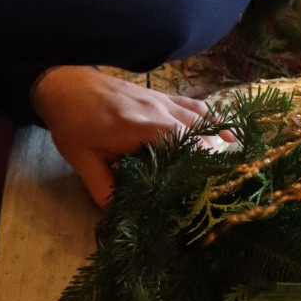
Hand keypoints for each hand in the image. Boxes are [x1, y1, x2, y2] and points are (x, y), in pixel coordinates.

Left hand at [31, 66, 227, 208]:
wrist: (67, 84)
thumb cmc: (73, 123)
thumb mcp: (82, 161)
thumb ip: (104, 189)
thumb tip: (123, 216)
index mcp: (141, 127)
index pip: (184, 142)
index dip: (202, 162)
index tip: (214, 185)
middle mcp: (159, 110)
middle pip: (200, 130)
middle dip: (216, 155)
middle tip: (227, 182)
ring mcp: (163, 100)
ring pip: (202, 117)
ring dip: (218, 137)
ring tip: (233, 161)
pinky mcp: (162, 96)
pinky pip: (195, 105)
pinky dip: (213, 119)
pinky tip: (224, 133)